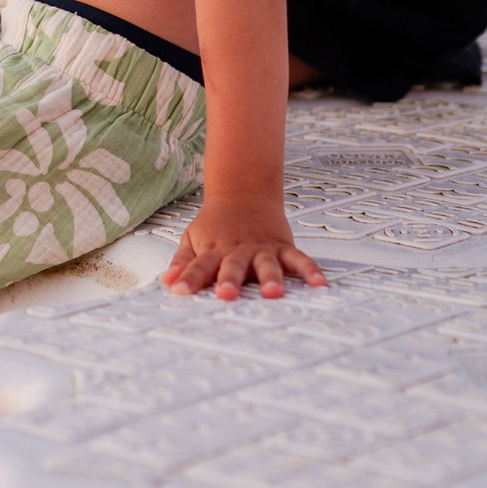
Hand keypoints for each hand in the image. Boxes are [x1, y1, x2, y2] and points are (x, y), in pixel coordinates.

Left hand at [165, 204, 325, 300]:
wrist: (243, 192)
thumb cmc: (216, 223)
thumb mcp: (193, 238)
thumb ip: (182, 262)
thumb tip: (167, 282)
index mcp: (213, 250)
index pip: (198, 266)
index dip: (189, 278)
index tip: (180, 291)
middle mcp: (237, 250)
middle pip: (232, 266)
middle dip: (229, 281)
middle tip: (225, 295)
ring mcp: (261, 248)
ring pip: (266, 264)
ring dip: (269, 278)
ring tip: (273, 293)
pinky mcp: (282, 246)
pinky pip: (298, 259)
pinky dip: (309, 271)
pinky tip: (319, 284)